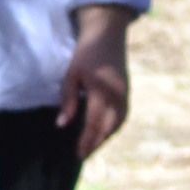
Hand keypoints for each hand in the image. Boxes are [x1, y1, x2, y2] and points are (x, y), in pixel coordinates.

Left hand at [60, 5, 134, 155]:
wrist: (108, 35)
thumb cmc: (86, 53)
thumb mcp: (72, 75)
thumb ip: (68, 100)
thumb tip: (62, 125)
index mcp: (101, 91)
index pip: (93, 123)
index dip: (86, 141)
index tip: (78, 154)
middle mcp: (116, 96)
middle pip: (108, 128)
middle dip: (96, 143)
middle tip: (84, 154)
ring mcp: (125, 95)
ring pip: (117, 124)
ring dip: (106, 137)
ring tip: (93, 145)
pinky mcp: (127, 93)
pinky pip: (122, 116)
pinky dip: (113, 127)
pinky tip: (103, 131)